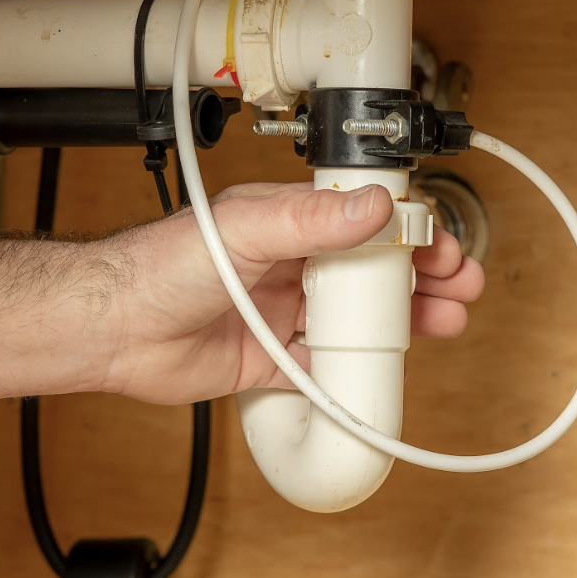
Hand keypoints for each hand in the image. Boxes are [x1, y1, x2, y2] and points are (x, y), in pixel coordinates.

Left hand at [101, 182, 484, 404]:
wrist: (116, 327)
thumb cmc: (161, 265)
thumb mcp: (244, 229)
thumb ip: (311, 219)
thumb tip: (375, 206)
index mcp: (287, 222)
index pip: (365, 219)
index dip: (409, 230)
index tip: (441, 242)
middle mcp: (290, 265)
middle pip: (373, 270)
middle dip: (422, 275)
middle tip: (460, 284)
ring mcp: (283, 313)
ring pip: (359, 318)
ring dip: (405, 320)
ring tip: (447, 321)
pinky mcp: (271, 361)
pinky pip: (327, 368)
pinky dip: (359, 371)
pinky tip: (390, 369)